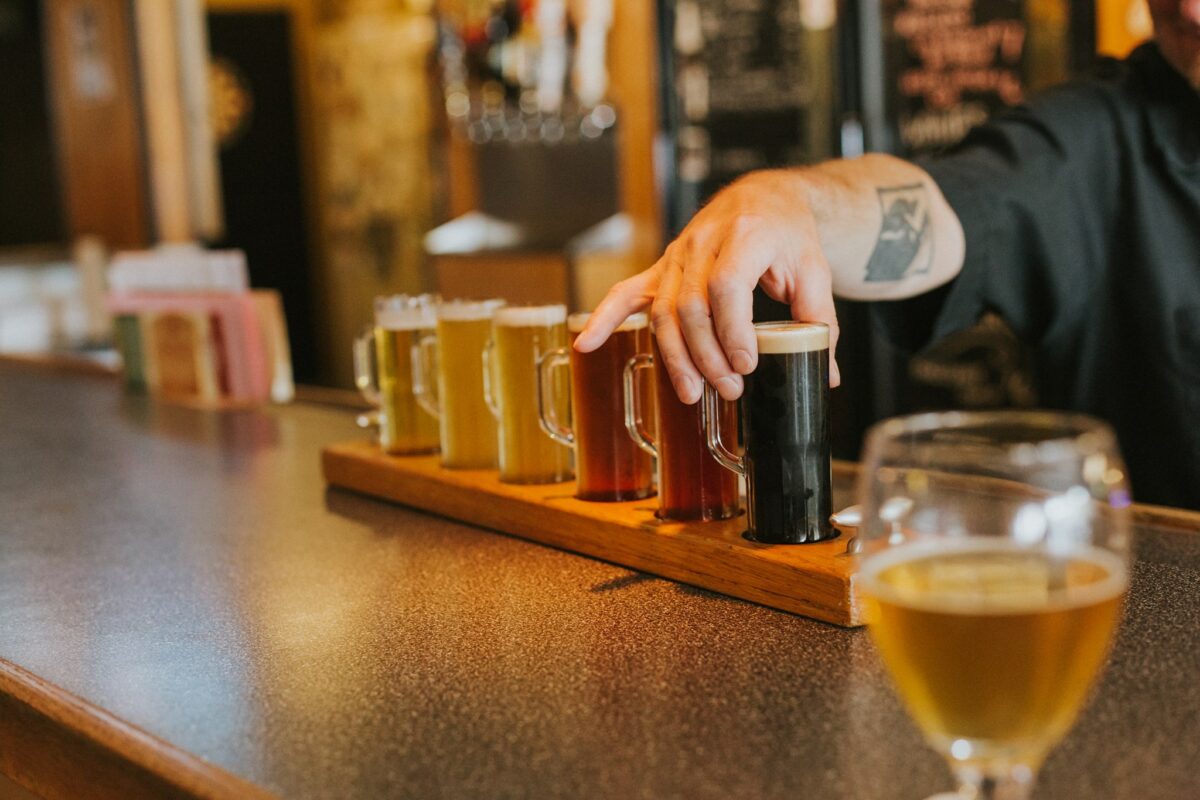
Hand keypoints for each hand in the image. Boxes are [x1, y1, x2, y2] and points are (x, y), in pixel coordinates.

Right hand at [574, 169, 840, 403]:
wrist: (764, 199)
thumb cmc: (789, 234)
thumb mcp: (814, 272)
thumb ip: (819, 322)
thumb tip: (825, 376)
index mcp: (745, 235)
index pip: (727, 286)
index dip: (732, 330)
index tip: (747, 364)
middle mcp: (703, 242)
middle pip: (691, 305)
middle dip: (707, 354)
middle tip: (730, 388)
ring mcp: (677, 255)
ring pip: (664, 310)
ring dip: (675, 356)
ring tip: (693, 393)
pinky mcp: (662, 268)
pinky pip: (627, 293)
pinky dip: (603, 319)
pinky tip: (586, 344)